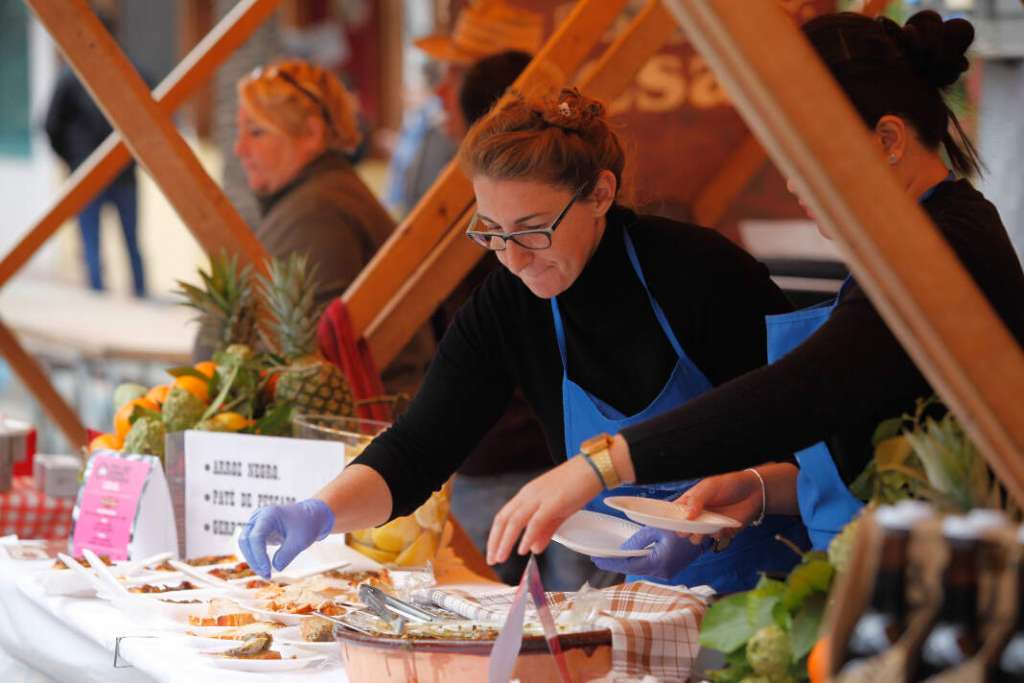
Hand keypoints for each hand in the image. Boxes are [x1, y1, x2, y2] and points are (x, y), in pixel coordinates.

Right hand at [237, 499, 334, 578]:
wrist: (312, 517)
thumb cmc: (307, 524)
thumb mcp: (300, 541)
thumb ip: (287, 555)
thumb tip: (276, 568)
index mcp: (269, 514)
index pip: (256, 537)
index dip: (259, 556)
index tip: (268, 570)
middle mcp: (259, 517)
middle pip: (245, 541)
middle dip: (253, 560)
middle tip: (266, 575)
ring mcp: (257, 524)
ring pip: (245, 545)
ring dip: (253, 561)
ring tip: (266, 574)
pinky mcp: (258, 531)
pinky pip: (251, 546)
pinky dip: (256, 558)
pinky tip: (264, 568)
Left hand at [487, 455, 603, 564]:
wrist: (593, 468)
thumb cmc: (577, 486)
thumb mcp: (557, 511)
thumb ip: (545, 530)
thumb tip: (534, 548)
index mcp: (527, 495)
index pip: (504, 516)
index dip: (496, 535)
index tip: (493, 551)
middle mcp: (529, 494)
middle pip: (504, 519)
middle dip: (495, 541)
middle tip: (492, 560)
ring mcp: (540, 497)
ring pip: (515, 521)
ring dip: (505, 541)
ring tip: (501, 558)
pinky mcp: (553, 501)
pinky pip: (536, 521)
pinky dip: (527, 536)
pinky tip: (523, 550)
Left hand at [591, 526, 704, 578]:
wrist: (704, 533)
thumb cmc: (681, 527)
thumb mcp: (657, 528)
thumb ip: (638, 540)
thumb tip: (623, 550)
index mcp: (658, 563)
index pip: (628, 564)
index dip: (611, 562)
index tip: (597, 560)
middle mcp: (662, 572)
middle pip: (633, 569)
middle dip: (616, 563)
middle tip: (599, 559)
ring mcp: (666, 573)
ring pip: (640, 569)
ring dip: (626, 563)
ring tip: (609, 558)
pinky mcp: (669, 570)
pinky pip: (648, 567)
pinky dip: (637, 562)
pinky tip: (628, 557)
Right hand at [676, 469, 763, 544]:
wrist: (754, 490)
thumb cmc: (729, 483)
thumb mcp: (709, 486)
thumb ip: (696, 500)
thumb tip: (687, 516)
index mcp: (690, 502)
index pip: (673, 513)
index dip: (669, 518)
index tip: (668, 522)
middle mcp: (697, 516)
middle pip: (682, 529)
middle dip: (683, 530)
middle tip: (690, 525)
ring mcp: (709, 525)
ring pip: (695, 538)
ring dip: (698, 536)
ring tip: (705, 528)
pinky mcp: (722, 532)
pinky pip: (715, 540)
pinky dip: (717, 536)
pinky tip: (721, 527)